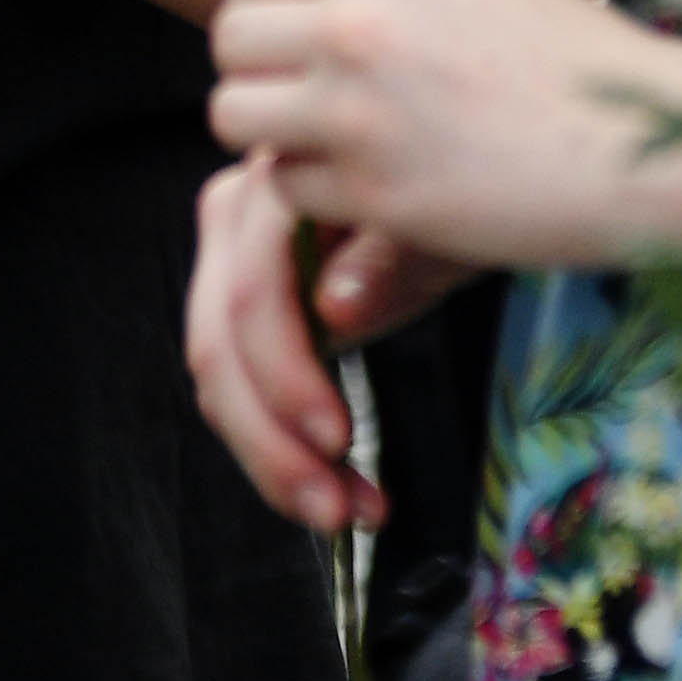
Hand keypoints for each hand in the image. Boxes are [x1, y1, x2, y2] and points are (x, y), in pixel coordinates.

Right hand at [185, 153, 464, 532]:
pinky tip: (336, 484)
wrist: (461, 169)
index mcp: (278, 181)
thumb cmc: (460, 182)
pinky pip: (243, 383)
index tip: (337, 441)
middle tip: (334, 511)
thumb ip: (394, 260)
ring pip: (221, 376)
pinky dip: (281, 442)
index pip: (253, 292)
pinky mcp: (250, 305)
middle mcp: (235, 215)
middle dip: (270, 440)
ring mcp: (233, 258)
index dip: (284, 375)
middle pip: (219, 343)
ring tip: (346, 511)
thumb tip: (334, 311)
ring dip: (273, 457)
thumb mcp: (447, 222)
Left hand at [208, 0, 681, 275]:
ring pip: (234, 114)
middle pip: (227, 39)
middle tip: (307, 106)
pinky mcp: (372, 186)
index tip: (290, 45)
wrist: (650, 137)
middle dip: (258, 75)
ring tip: (337, 150)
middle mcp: (357, 15)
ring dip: (275, 137)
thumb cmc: (574, 62)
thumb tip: (296, 1)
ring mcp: (357, 102)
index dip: (263, 10)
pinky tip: (379, 192)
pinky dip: (318, 198)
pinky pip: (285, 188)